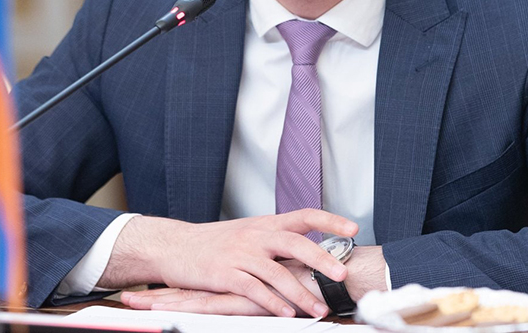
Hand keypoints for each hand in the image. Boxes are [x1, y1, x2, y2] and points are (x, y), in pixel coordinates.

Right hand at [99, 210, 357, 316]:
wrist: (174, 246)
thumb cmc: (214, 242)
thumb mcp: (247, 233)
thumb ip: (275, 240)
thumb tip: (309, 249)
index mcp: (264, 224)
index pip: (303, 215)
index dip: (329, 221)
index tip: (353, 228)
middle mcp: (255, 235)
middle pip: (294, 243)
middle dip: (321, 259)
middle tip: (341, 275)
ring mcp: (240, 254)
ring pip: (277, 272)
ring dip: (301, 293)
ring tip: (319, 309)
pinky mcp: (225, 274)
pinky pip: (254, 290)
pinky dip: (273, 303)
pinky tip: (287, 313)